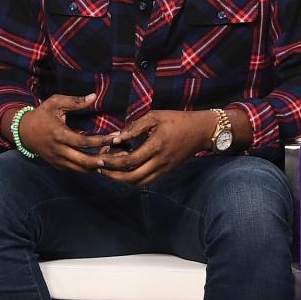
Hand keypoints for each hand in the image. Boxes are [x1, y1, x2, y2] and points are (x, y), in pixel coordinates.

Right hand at [20, 92, 116, 173]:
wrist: (24, 132)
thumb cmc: (42, 114)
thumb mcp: (55, 103)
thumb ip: (75, 101)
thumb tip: (94, 96)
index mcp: (59, 135)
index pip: (83, 142)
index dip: (101, 141)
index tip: (115, 137)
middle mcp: (58, 151)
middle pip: (85, 161)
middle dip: (104, 159)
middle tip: (120, 154)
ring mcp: (58, 161)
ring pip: (82, 169)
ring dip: (99, 165)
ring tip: (114, 157)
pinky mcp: (58, 166)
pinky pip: (77, 170)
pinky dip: (90, 167)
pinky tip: (101, 159)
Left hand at [96, 109, 219, 185]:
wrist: (201, 131)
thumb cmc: (176, 120)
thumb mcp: (155, 116)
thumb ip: (134, 127)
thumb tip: (116, 138)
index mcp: (156, 146)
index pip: (129, 161)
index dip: (112, 162)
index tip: (100, 158)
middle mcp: (160, 161)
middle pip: (131, 178)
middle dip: (112, 175)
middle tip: (100, 168)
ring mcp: (164, 169)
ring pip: (138, 183)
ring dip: (122, 179)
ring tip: (110, 169)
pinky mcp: (166, 171)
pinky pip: (146, 180)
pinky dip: (132, 178)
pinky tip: (125, 168)